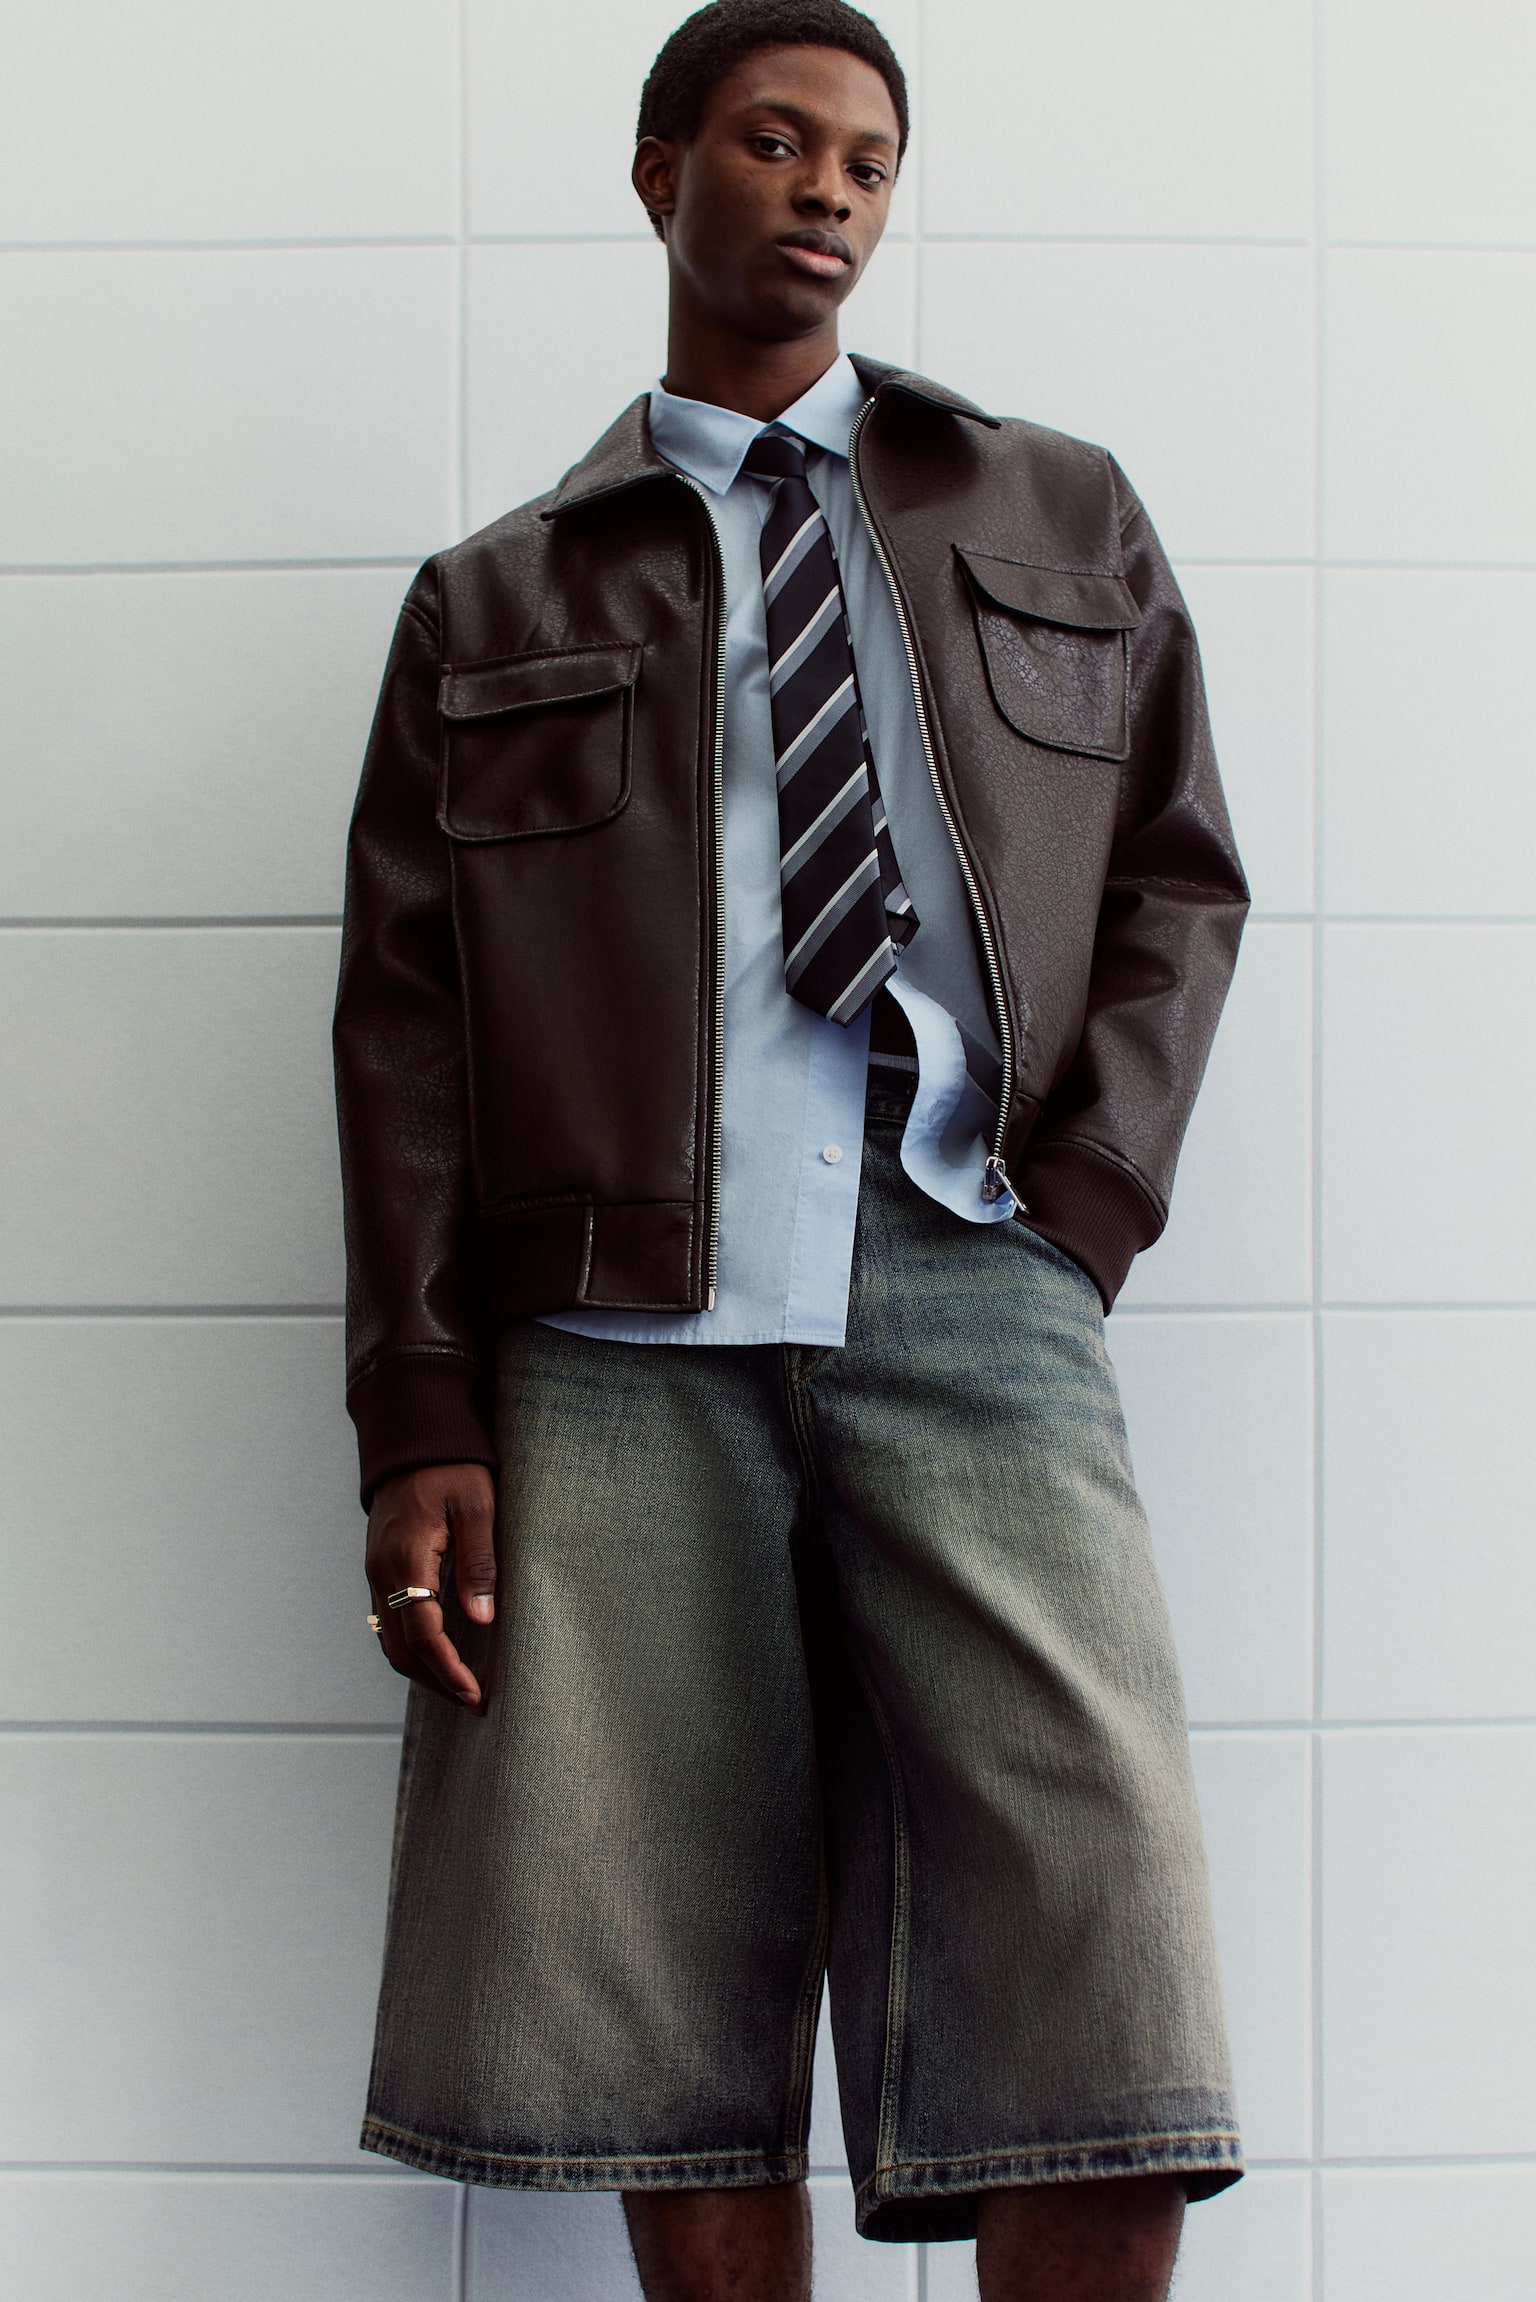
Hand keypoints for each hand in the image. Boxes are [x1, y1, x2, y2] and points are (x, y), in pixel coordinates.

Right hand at [366, 1463, 495, 1709]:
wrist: (414, 1437)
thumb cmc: (453, 1468)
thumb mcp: (477, 1508)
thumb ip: (479, 1563)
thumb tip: (483, 1619)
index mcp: (407, 1560)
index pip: (424, 1634)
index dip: (448, 1671)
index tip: (475, 1696)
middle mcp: (383, 1572)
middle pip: (400, 1649)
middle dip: (435, 1681)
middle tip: (472, 1702)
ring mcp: (376, 1571)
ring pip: (390, 1639)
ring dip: (421, 1669)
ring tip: (458, 1687)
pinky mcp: (380, 1567)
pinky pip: (388, 1620)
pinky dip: (410, 1646)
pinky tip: (437, 1653)